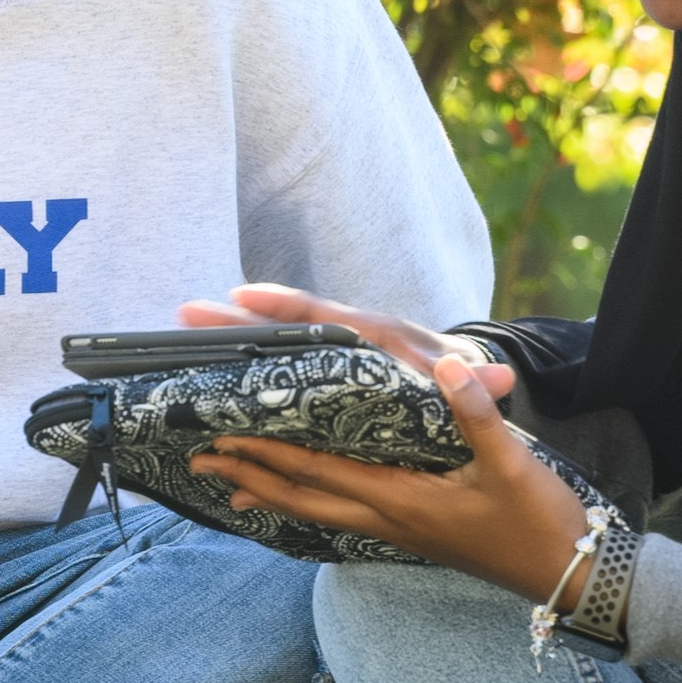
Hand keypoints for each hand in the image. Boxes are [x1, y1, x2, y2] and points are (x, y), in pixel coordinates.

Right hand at [174, 282, 516, 401]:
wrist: (461, 376)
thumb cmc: (460, 377)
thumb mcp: (470, 381)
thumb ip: (478, 385)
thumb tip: (500, 379)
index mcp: (376, 335)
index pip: (326, 316)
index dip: (286, 305)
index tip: (242, 296)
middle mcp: (345, 336)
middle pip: (285, 322)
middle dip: (237, 318)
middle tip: (187, 314)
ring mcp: (329, 351)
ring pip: (274, 341)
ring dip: (231, 338)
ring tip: (181, 337)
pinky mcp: (322, 369)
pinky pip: (278, 362)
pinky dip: (245, 367)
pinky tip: (208, 384)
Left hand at [189, 352, 598, 604]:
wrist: (574, 579)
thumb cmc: (543, 523)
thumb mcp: (514, 464)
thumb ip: (476, 416)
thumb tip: (446, 366)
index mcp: (404, 500)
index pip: (321, 472)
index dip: (270, 453)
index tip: (225, 435)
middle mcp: (390, 520)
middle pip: (302, 499)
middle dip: (249, 478)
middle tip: (199, 462)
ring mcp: (399, 532)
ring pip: (318, 513)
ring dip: (270, 496)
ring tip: (227, 488)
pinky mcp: (412, 535)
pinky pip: (342, 520)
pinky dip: (307, 508)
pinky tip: (297, 504)